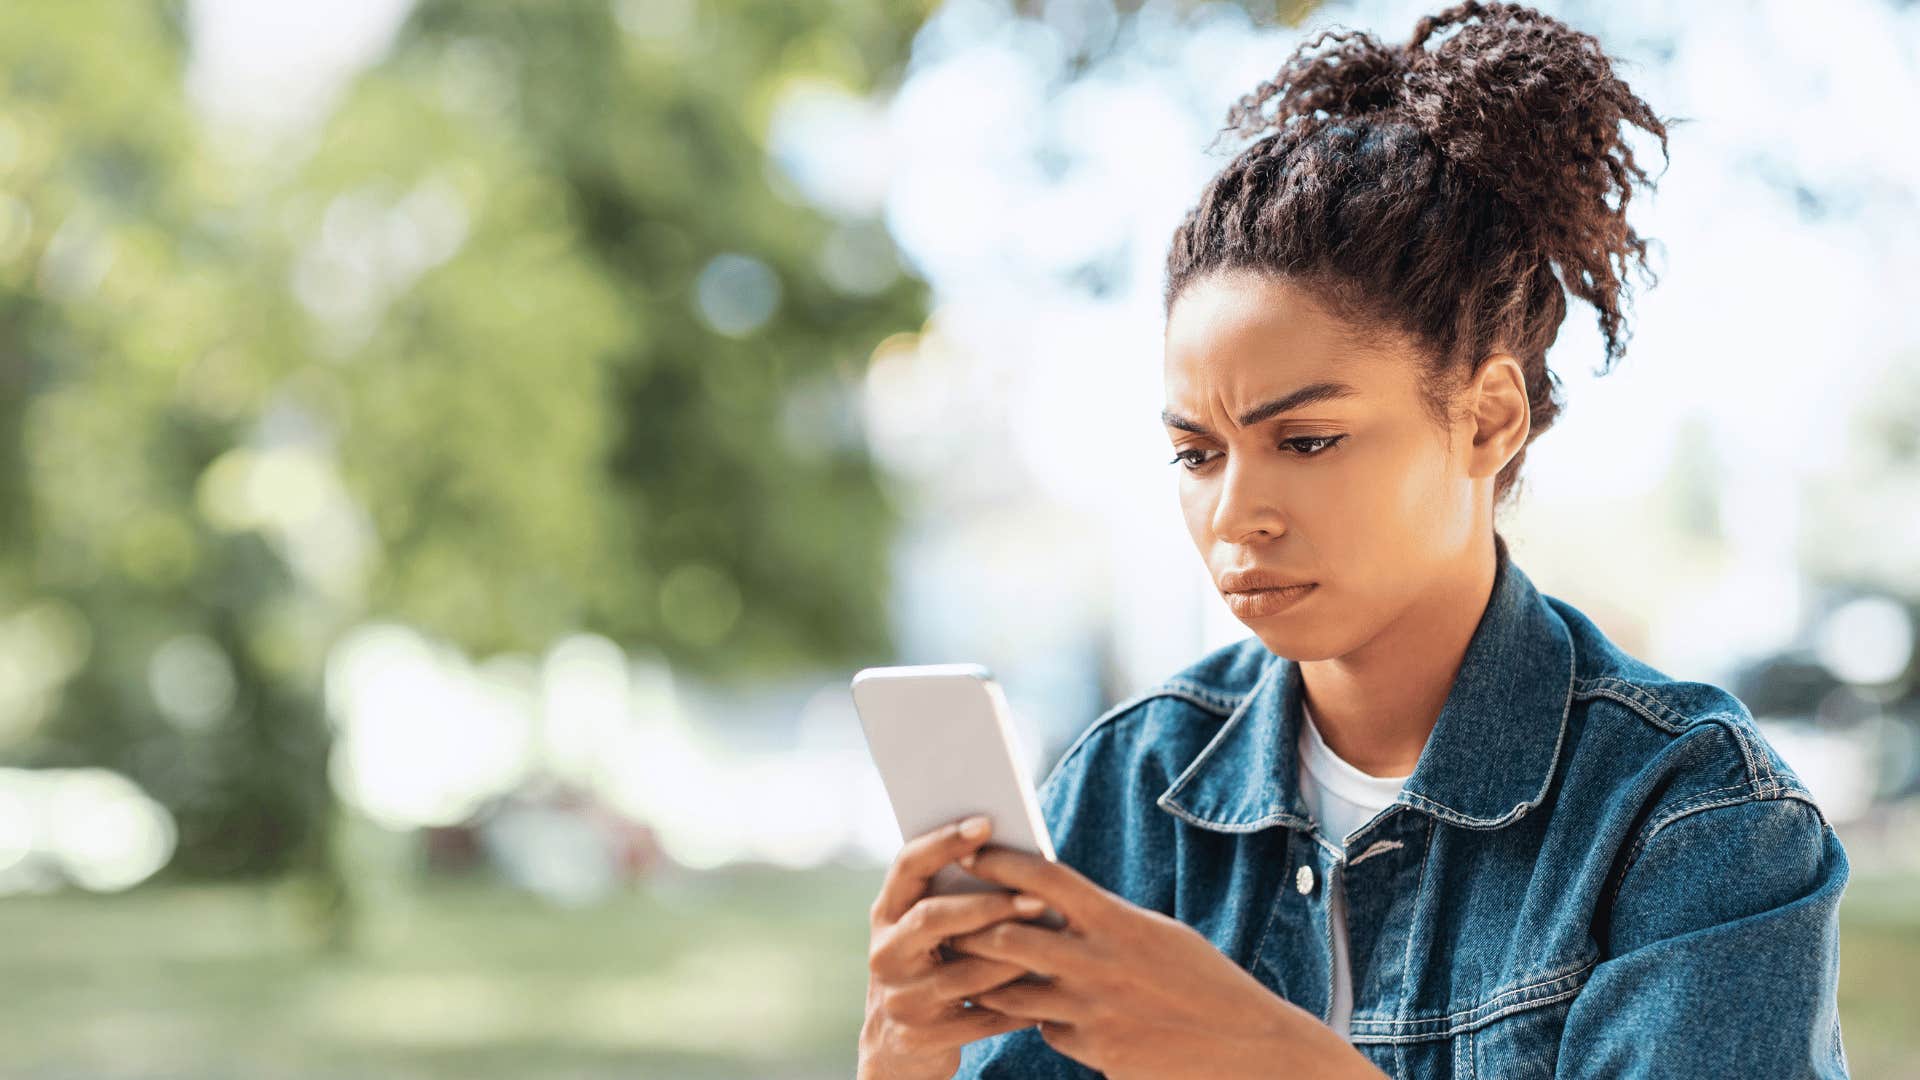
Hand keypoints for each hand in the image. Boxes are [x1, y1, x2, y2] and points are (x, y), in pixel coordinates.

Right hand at [858, 815, 1050, 1079]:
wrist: (899, 1048)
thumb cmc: (931, 967)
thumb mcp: (926, 932)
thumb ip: (952, 896)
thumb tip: (1017, 855)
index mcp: (885, 913)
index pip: (908, 865)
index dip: (943, 841)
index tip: (986, 823)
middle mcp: (885, 952)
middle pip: (933, 917)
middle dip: (989, 905)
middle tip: (1037, 898)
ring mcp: (901, 998)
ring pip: (966, 972)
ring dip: (1015, 958)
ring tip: (1054, 945)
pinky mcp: (922, 1037)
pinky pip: (983, 1016)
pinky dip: (1020, 1004)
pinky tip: (1049, 992)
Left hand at [946, 844, 1389, 1079]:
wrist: (1245, 1044)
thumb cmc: (1202, 980)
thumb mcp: (1156, 934)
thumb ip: (1104, 919)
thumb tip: (1055, 899)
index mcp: (1118, 920)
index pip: (1045, 878)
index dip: (1001, 861)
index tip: (969, 849)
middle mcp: (1099, 962)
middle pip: (1009, 934)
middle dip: (972, 924)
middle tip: (945, 912)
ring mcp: (1092, 1009)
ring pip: (1011, 988)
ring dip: (988, 976)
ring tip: (965, 962)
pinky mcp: (1092, 1049)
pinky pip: (1043, 1027)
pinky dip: (1035, 1017)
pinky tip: (1035, 1010)